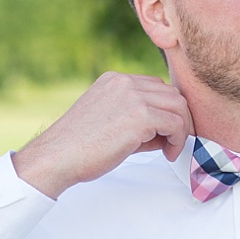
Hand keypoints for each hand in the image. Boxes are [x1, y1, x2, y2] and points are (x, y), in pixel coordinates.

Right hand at [13, 72, 193, 198]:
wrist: (58, 157)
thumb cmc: (79, 148)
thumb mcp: (110, 124)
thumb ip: (138, 121)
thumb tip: (167, 132)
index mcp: (115, 81)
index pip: (156, 86)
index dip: (166, 110)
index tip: (166, 133)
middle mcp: (124, 82)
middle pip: (171, 93)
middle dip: (179, 119)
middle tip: (174, 143)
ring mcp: (133, 96)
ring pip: (178, 105)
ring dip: (181, 129)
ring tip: (171, 150)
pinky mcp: (140, 116)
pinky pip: (175, 123)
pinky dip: (177, 140)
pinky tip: (167, 154)